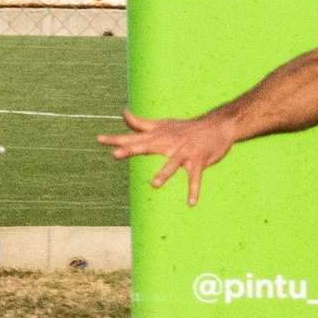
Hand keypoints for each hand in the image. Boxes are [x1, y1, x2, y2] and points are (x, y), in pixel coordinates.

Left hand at [98, 108, 235, 205]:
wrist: (218, 125)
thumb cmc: (187, 128)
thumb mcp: (163, 125)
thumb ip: (141, 124)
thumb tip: (123, 114)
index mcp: (159, 136)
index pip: (134, 137)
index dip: (117, 139)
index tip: (99, 139)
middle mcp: (169, 142)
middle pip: (148, 146)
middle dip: (132, 150)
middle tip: (116, 154)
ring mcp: (184, 152)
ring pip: (173, 164)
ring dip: (165, 174)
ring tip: (154, 184)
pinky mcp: (199, 161)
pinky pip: (195, 178)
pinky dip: (194, 190)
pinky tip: (190, 203)